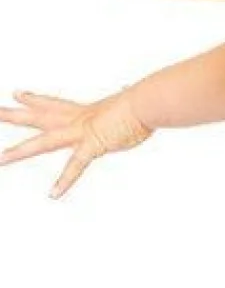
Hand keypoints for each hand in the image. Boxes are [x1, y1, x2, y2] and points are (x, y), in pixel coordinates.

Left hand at [0, 89, 154, 197]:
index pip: (52, 104)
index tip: (17, 95)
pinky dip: (64, 181)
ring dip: (19, 152)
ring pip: (42, 143)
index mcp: (84, 112)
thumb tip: (128, 93)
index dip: (33, 100)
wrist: (148, 102)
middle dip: (12, 115)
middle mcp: (76, 120)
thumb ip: (123, 102)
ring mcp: (81, 133)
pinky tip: (53, 194)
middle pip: (36, 117)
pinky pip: (75, 166)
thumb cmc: (144, 102)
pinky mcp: (93, 145)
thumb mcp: (127, 102)